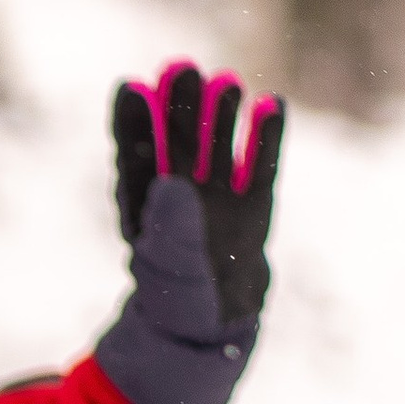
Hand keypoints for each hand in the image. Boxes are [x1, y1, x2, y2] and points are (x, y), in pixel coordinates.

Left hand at [96, 57, 284, 403]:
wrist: (214, 335)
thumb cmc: (180, 303)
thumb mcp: (170, 268)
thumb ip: (171, 227)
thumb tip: (172, 183)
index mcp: (145, 210)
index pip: (136, 157)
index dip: (134, 124)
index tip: (131, 87)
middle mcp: (180, 198)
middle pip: (178, 145)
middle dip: (181, 109)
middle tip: (182, 68)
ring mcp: (217, 201)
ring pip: (218, 151)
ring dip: (221, 118)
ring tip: (226, 81)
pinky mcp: (253, 209)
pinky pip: (260, 170)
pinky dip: (266, 140)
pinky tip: (273, 104)